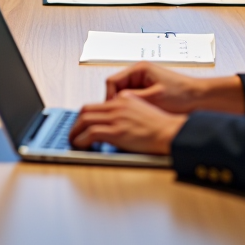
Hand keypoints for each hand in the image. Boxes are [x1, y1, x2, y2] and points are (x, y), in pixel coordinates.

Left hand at [69, 91, 185, 154]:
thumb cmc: (162, 126)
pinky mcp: (117, 131)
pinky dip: (81, 140)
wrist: (171, 132)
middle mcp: (117, 105)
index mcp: (124, 99)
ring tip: (72, 141)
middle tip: (73, 132)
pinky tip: (80, 146)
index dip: (86, 115)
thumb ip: (127, 112)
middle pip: (86, 109)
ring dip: (75, 132)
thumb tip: (116, 123)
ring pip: (84, 120)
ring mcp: (116, 118)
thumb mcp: (143, 110)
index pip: (97, 104)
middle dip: (76, 122)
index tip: (82, 123)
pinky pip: (90, 133)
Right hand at [105, 62, 244, 115]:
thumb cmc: (182, 94)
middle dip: (115, 102)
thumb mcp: (155, 97)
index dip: (108, 97)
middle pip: (116, 88)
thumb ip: (133, 98)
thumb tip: (115, 103)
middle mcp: (139, 73)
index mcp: (139, 69)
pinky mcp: (148, 91)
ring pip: (124, 95)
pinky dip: (133, 107)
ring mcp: (143, 82)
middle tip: (116, 117)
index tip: (109, 110)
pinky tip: (138, 117)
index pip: (111, 81)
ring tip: (128, 117)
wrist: (200, 98)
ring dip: (124, 106)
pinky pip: (133, 99)